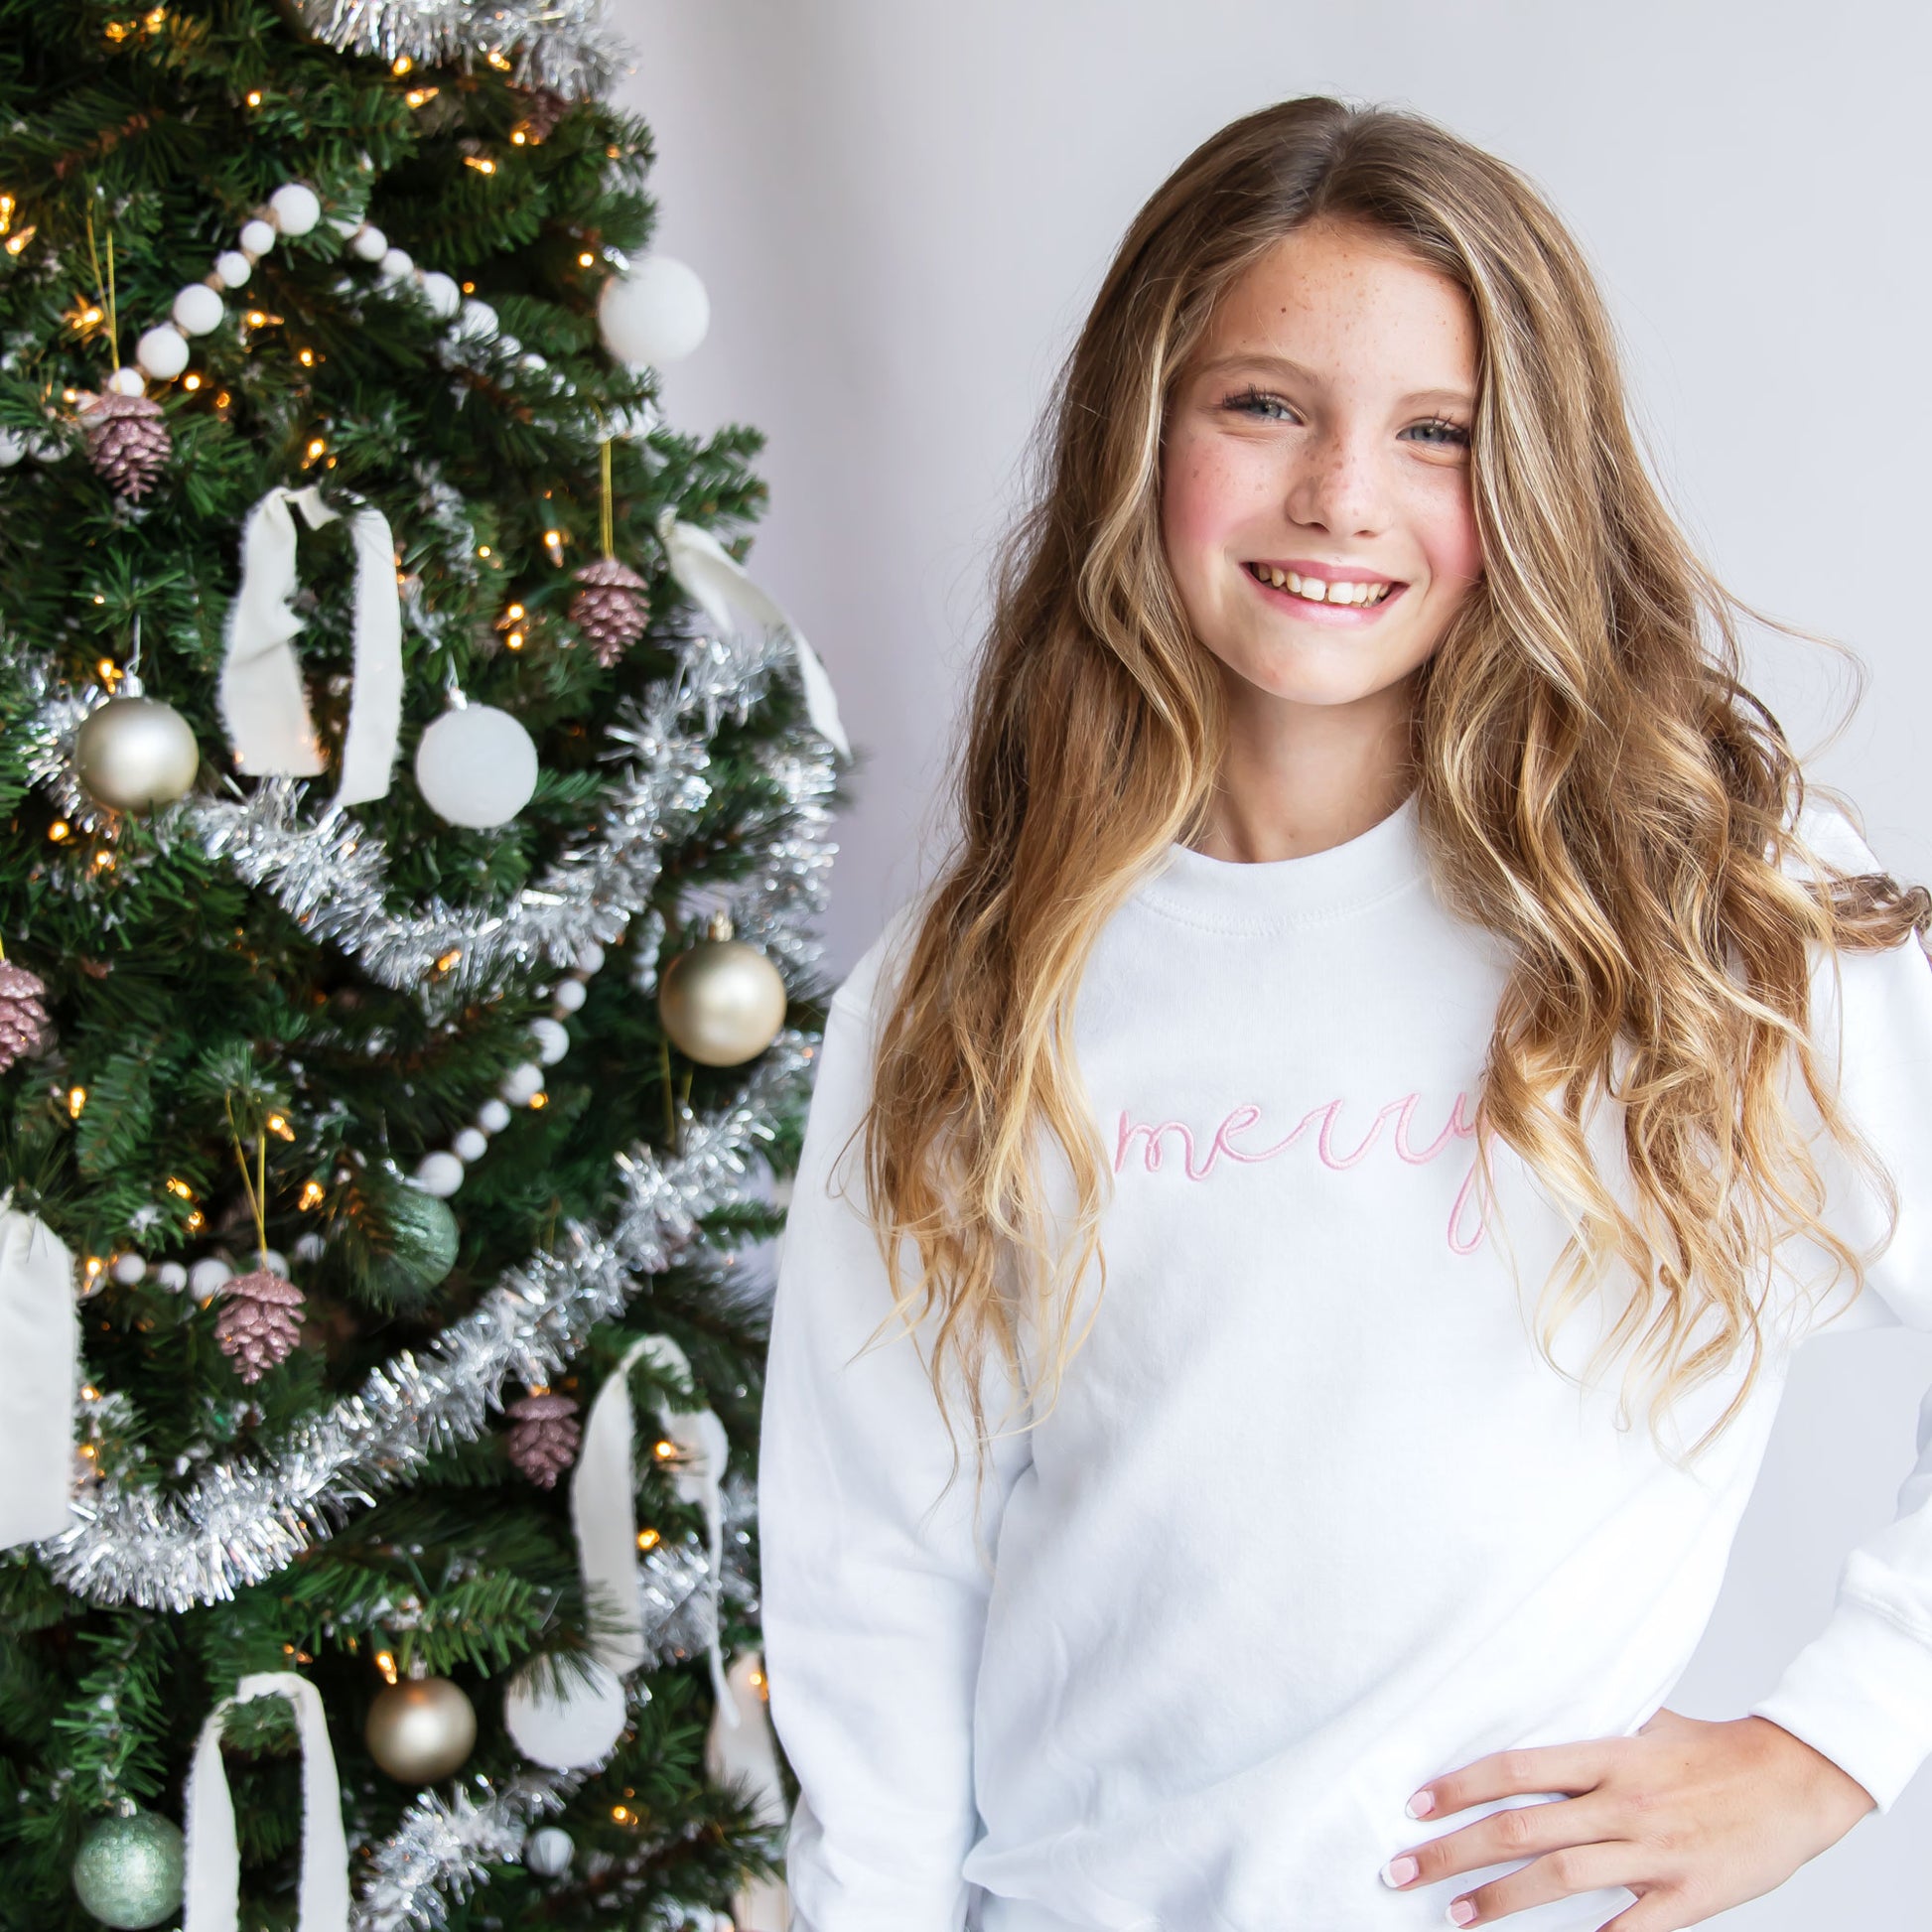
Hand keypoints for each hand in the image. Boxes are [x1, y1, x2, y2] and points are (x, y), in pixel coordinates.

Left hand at [1376, 1707, 1876, 1928]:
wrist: (1795, 1779)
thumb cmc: (1712, 1751)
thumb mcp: (1645, 1724)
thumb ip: (1588, 1729)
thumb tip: (1525, 1713)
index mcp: (1609, 1756)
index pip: (1516, 1768)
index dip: (1460, 1785)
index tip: (1414, 1804)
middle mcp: (1624, 1802)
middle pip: (1522, 1828)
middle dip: (1455, 1852)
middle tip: (1403, 1869)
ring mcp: (1656, 1852)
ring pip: (1561, 1878)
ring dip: (1500, 1900)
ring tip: (1455, 1915)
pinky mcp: (1690, 1896)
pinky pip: (1632, 1929)